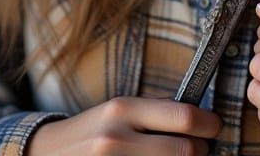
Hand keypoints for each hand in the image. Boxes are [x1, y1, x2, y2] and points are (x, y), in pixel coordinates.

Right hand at [27, 96, 222, 154]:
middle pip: (185, 150)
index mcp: (123, 109)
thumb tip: (199, 117)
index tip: (215, 127)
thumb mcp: (119, 110)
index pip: (184, 116)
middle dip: (201, 150)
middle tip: (202, 148)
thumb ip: (155, 112)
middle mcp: (117, 137)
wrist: (44, 155)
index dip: (209, 124)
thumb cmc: (92, 131)